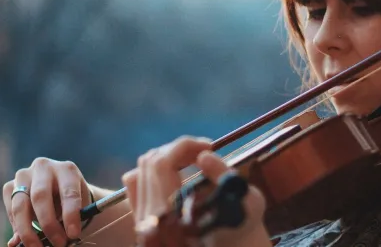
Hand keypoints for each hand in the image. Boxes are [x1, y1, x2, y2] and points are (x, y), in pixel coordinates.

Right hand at [2, 158, 91, 246]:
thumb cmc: (71, 201)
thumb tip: (54, 240)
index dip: (71, 215)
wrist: (58, 189)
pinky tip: (24, 238)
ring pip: (20, 204)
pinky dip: (16, 226)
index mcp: (67, 170)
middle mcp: (43, 167)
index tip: (74, 234)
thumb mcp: (77, 207)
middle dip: (48, 224)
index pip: (69, 192)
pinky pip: (10, 208)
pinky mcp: (10, 185)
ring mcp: (24, 175)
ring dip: (27, 230)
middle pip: (40, 196)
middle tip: (58, 243)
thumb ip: (68, 220)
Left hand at [121, 136, 269, 246]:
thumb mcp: (244, 206)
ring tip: (192, 158)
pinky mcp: (142, 221)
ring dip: (167, 157)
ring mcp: (141, 220)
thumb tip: (203, 156)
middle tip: (203, 150)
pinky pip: (136, 185)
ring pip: (141, 171)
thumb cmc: (236, 233)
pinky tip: (175, 171)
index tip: (209, 146)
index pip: (162, 163)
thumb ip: (223, 177)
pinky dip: (154, 170)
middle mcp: (148, 217)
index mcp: (167, 214)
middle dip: (177, 149)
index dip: (185, 146)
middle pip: (150, 163)